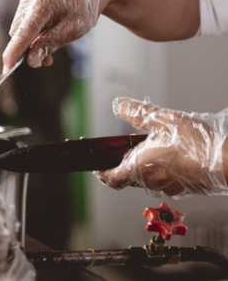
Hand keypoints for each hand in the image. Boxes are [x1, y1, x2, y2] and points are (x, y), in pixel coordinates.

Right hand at [2, 0, 100, 72]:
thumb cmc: (85, 6)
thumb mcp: (73, 29)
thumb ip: (50, 44)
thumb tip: (30, 59)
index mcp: (44, 0)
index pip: (24, 31)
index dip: (14, 52)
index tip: (7, 68)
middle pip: (19, 30)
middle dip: (28, 47)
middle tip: (46, 59)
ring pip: (20, 25)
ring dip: (31, 38)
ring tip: (51, 40)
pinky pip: (23, 17)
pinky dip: (32, 28)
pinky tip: (47, 28)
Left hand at [95, 98, 227, 198]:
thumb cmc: (198, 144)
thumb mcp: (164, 119)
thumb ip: (138, 113)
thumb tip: (120, 106)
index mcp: (140, 167)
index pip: (112, 179)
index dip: (102, 173)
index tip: (98, 168)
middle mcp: (151, 182)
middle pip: (129, 178)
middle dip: (126, 164)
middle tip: (128, 149)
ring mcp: (168, 188)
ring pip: (148, 180)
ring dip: (146, 167)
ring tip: (155, 148)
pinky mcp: (183, 190)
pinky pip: (165, 182)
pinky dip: (162, 171)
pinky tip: (173, 156)